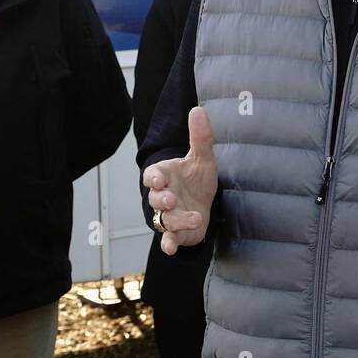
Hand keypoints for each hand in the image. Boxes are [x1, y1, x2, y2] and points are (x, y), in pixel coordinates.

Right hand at [144, 106, 218, 253]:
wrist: (205, 204)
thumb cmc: (197, 180)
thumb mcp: (203, 158)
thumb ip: (200, 137)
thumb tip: (198, 109)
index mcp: (165, 176)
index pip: (152, 175)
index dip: (154, 177)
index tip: (159, 178)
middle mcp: (163, 196)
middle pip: (155, 198)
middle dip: (162, 198)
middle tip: (171, 198)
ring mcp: (168, 216)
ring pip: (164, 219)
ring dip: (175, 220)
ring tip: (194, 218)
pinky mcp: (176, 233)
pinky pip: (167, 239)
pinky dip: (167, 244)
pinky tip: (170, 248)